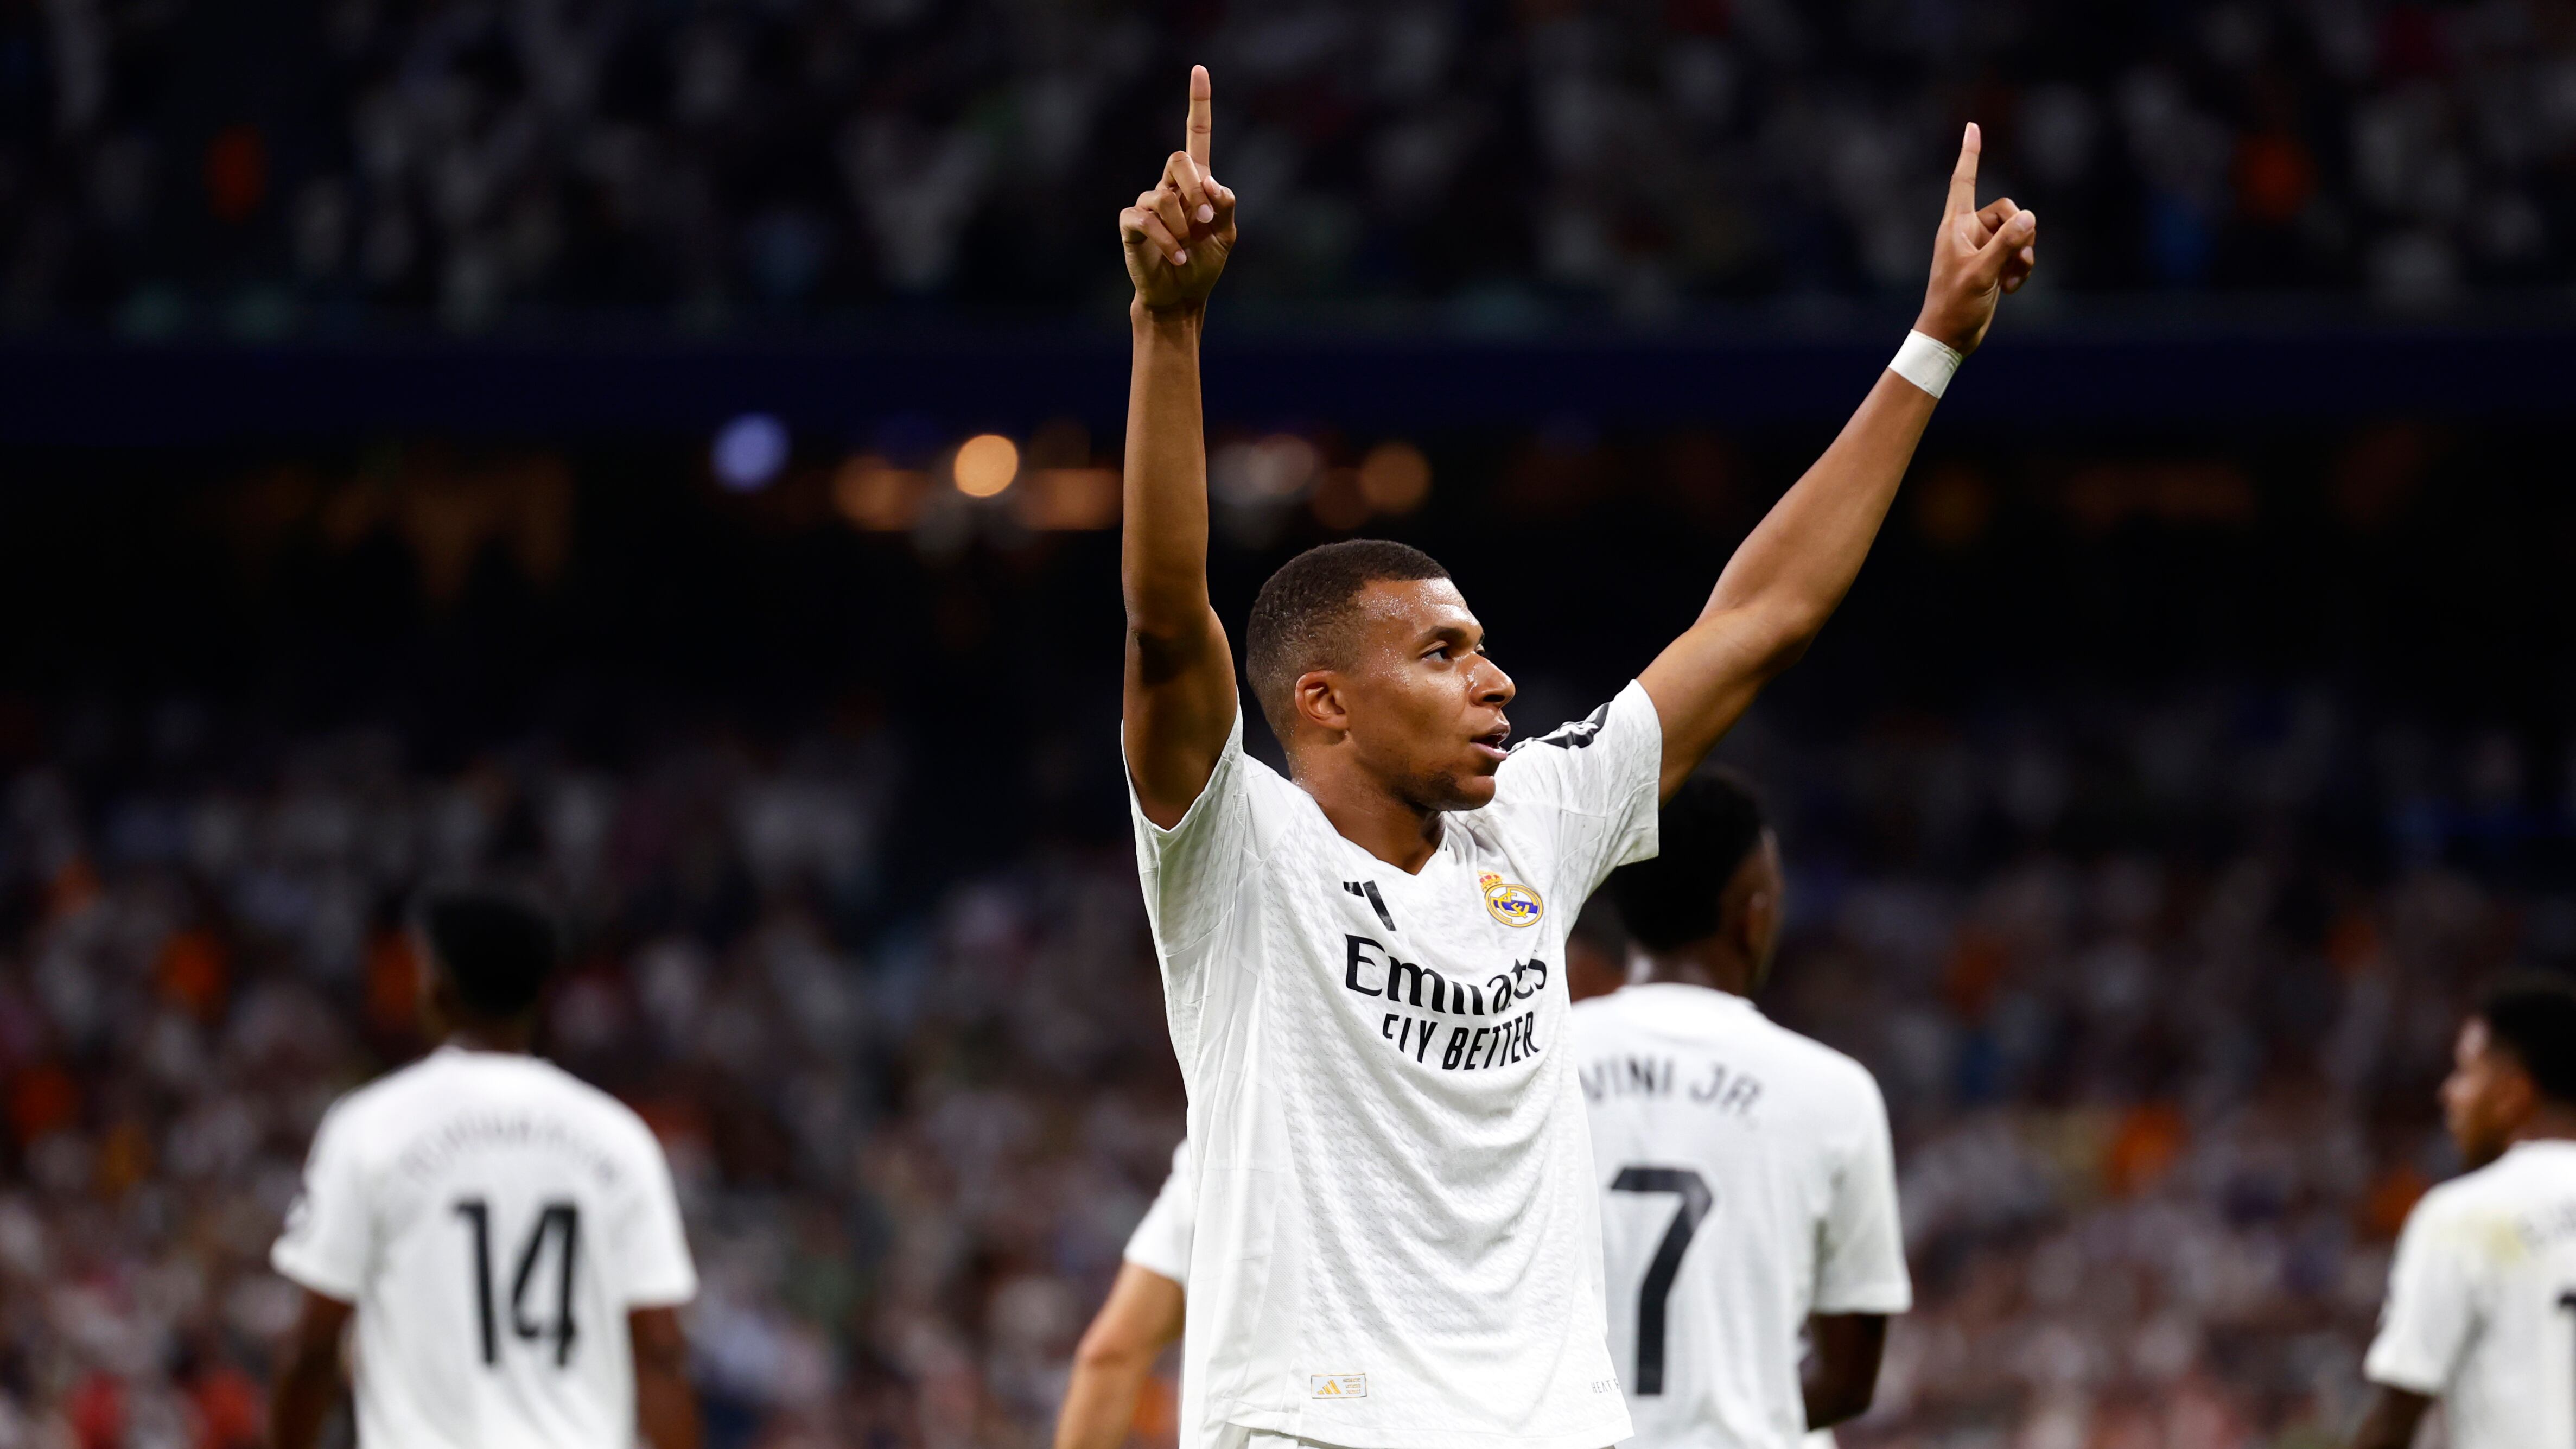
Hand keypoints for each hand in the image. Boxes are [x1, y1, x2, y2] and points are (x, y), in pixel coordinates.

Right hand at [1121, 65, 1237, 316]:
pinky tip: (1178, 256)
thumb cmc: (1203, 262)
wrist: (1181, 295)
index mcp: (1196, 183)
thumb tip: (1212, 185)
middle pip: (1177, 159)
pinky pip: (1147, 220)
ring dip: (1182, 226)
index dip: (1198, 103)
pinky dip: (1168, 241)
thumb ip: (1224, 205)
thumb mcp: (1225, 234)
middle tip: (1205, 218)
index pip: (1197, 135)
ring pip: (1163, 196)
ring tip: (1188, 248)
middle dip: (1193, 187)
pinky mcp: (1131, 224)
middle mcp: (1169, 186)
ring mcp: (1148, 203)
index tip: (1199, 69)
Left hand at [1913, 123, 2035, 355]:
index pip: (1964, 181)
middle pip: (2008, 210)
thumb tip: (2030, 216)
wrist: (1950, 336)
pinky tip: (2010, 287)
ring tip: (2011, 278)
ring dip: (2023, 254)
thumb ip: (2007, 243)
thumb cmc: (1955, 305)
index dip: (1970, 154)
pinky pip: (2019, 252)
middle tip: (2014, 259)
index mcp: (1956, 226)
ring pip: (2018, 232)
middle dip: (2020, 232)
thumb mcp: (1983, 273)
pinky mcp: (1993, 264)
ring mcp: (1982, 248)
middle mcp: (1968, 232)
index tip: (1972, 126)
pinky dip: (2021, 268)